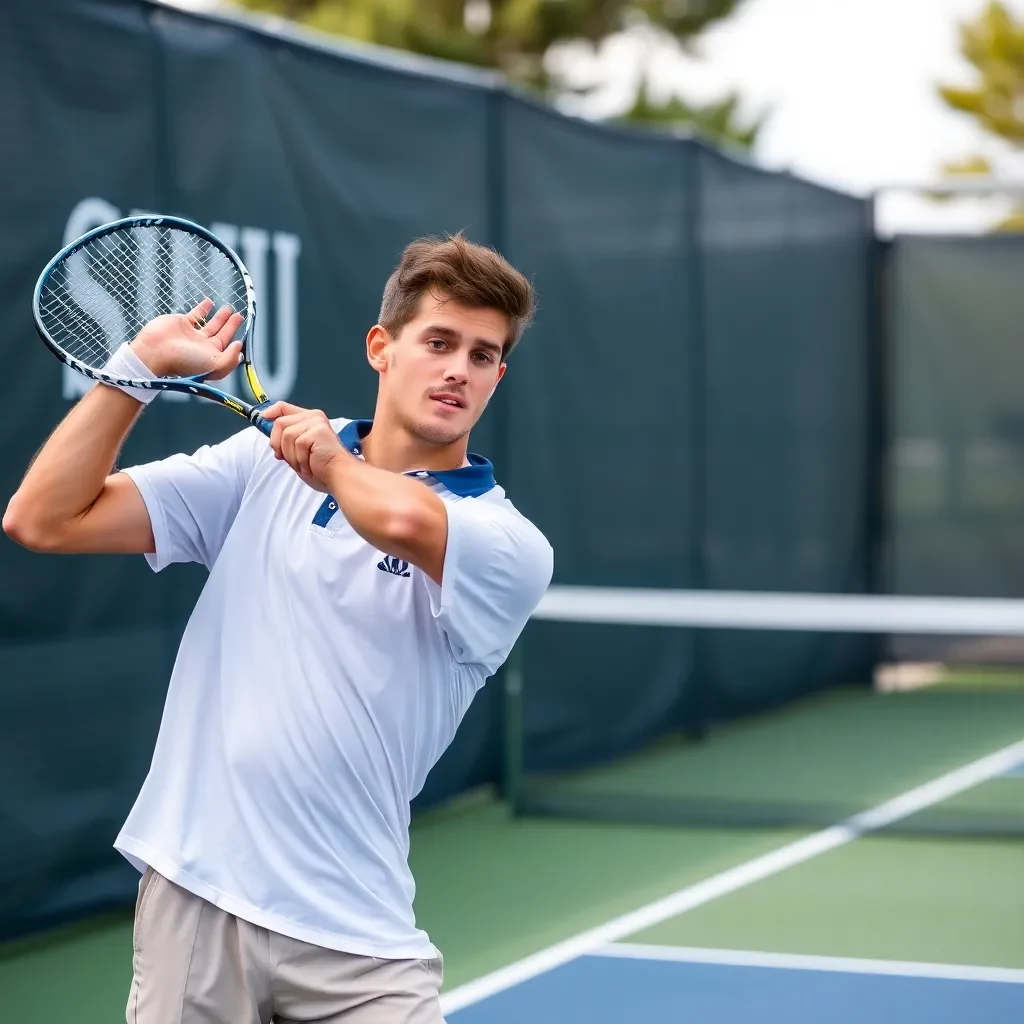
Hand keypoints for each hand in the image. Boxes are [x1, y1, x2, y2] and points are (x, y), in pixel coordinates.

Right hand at [130, 298, 244, 378]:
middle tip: (239, 316)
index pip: (228, 347)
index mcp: (211, 357)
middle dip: (231, 325)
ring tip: (229, 309)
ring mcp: (192, 335)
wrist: (154, 353)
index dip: (237, 338)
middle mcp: (203, 347)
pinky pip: (196, 315)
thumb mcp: (213, 365)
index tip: (244, 331)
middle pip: (221, 334)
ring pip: (210, 324)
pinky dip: (203, 308)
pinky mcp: (182, 323)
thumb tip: (239, 348)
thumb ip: (229, 358)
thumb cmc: (183, 362)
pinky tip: (210, 302)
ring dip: (220, 317)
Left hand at [262, 403, 344, 491]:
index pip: (283, 407)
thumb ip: (287, 440)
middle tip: (286, 458)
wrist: (339, 475)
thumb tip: (272, 439)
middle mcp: (314, 416)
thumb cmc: (322, 466)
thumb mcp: (299, 449)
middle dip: (278, 444)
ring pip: (286, 436)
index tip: (263, 418)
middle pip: (280, 423)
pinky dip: (299, 459)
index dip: (270, 412)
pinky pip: (296, 445)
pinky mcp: (317, 432)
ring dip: (290, 455)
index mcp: (310, 418)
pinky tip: (309, 464)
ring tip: (303, 463)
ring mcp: (316, 423)